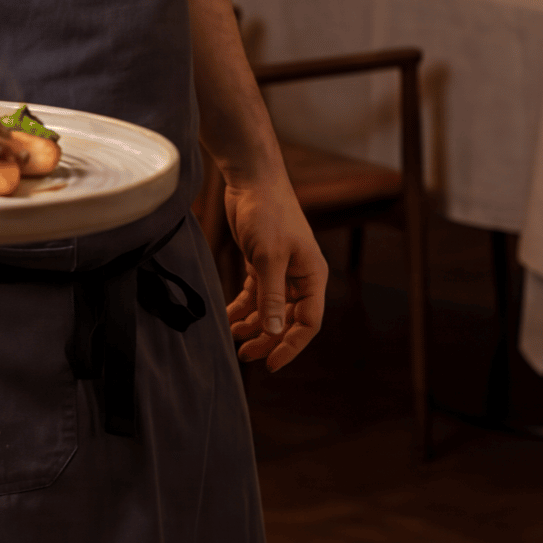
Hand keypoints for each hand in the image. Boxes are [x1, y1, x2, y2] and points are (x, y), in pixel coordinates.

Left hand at [221, 162, 327, 370]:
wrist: (251, 179)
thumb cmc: (267, 213)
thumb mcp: (269, 257)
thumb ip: (272, 296)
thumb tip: (275, 333)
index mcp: (313, 276)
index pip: (309, 322)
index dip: (292, 346)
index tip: (271, 364)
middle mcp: (300, 276)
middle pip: (288, 319)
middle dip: (268, 339)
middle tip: (245, 355)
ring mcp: (281, 269)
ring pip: (270, 308)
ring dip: (253, 325)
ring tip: (233, 337)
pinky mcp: (261, 262)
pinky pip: (255, 293)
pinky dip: (243, 307)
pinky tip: (229, 318)